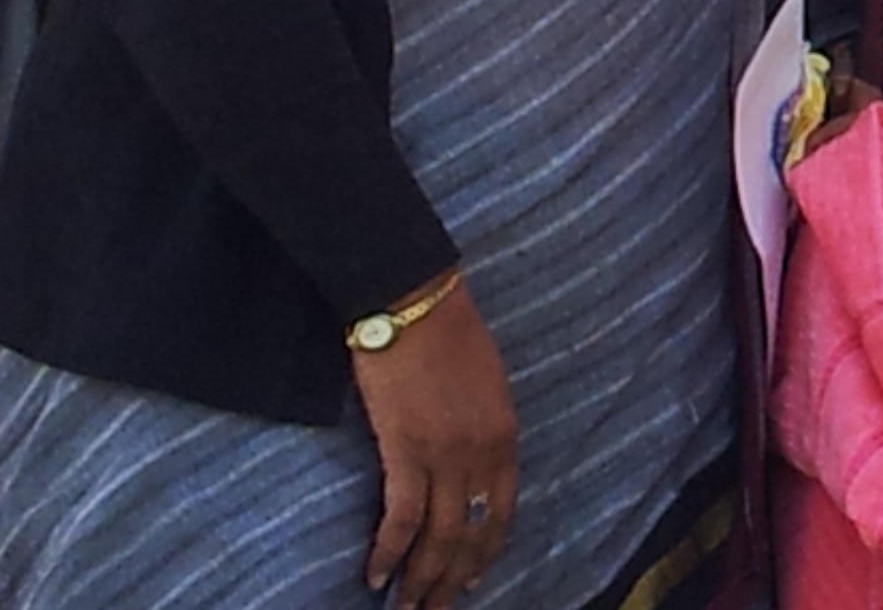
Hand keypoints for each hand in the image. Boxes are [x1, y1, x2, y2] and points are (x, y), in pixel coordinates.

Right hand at [352, 277, 516, 609]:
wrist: (414, 302)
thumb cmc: (448, 334)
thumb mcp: (485, 384)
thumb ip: (484, 428)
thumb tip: (470, 465)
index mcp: (505, 435)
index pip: (502, 511)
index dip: (487, 551)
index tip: (475, 579)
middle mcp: (483, 452)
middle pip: (471, 534)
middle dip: (452, 580)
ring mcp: (446, 454)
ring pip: (438, 536)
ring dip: (422, 580)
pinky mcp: (405, 450)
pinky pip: (400, 518)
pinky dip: (389, 554)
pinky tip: (376, 578)